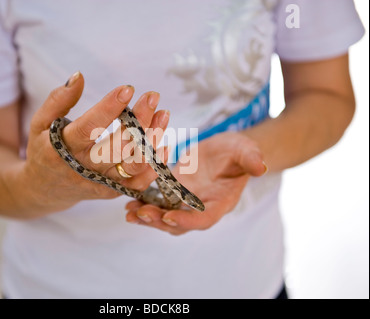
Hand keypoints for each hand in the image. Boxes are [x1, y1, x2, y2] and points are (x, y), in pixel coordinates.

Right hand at [18, 72, 168, 212]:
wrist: (44, 190)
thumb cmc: (44, 150)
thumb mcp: (39, 123)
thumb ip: (57, 100)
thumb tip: (79, 76)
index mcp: (62, 149)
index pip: (88, 128)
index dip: (109, 109)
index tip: (127, 89)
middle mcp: (83, 168)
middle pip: (117, 146)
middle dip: (138, 121)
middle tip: (152, 97)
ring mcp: (100, 182)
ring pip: (132, 165)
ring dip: (151, 140)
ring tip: (163, 115)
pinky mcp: (111, 191)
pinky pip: (137, 183)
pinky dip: (154, 166)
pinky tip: (164, 145)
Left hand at [125, 132, 267, 234]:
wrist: (226, 150)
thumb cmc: (237, 151)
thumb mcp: (245, 150)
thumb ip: (251, 158)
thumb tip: (261, 166)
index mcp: (220, 202)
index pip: (204, 219)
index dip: (186, 220)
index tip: (168, 217)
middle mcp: (201, 207)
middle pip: (179, 223)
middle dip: (158, 221)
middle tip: (139, 214)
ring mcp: (186, 202)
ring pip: (165, 217)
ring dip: (147, 216)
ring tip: (129, 212)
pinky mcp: (174, 193)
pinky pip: (158, 203)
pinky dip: (143, 203)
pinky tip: (128, 200)